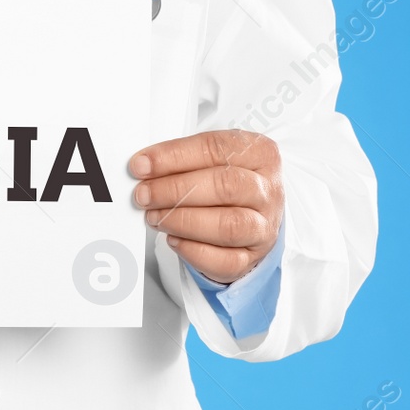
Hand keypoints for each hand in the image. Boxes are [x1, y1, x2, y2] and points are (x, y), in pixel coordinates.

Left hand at [129, 130, 283, 284]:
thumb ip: (180, 159)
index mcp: (260, 154)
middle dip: (175, 190)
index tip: (142, 165)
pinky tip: (173, 239)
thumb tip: (144, 166)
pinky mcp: (253, 257)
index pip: (217, 148)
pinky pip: (225, 260)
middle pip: (224, 186)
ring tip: (155, 216)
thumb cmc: (223, 181)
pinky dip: (193, 251)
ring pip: (227, 226)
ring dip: (182, 221)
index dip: (174, 157)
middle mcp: (268, 190)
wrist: (247, 216)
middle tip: (144, 194)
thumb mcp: (209, 159)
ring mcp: (264, 226)